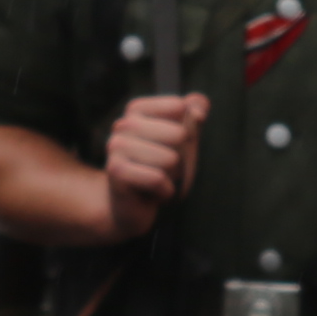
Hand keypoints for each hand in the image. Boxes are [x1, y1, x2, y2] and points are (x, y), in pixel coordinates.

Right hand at [99, 92, 207, 236]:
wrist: (131, 208)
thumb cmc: (160, 170)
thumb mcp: (183, 141)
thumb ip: (195, 117)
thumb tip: (200, 110)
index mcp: (137, 110)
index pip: (181, 108)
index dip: (188, 132)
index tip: (171, 147)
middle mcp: (124, 124)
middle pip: (180, 134)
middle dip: (182, 159)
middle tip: (165, 169)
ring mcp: (117, 146)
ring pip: (171, 159)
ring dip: (172, 177)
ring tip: (157, 182)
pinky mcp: (116, 170)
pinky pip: (158, 179)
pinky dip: (164, 192)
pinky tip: (153, 194)